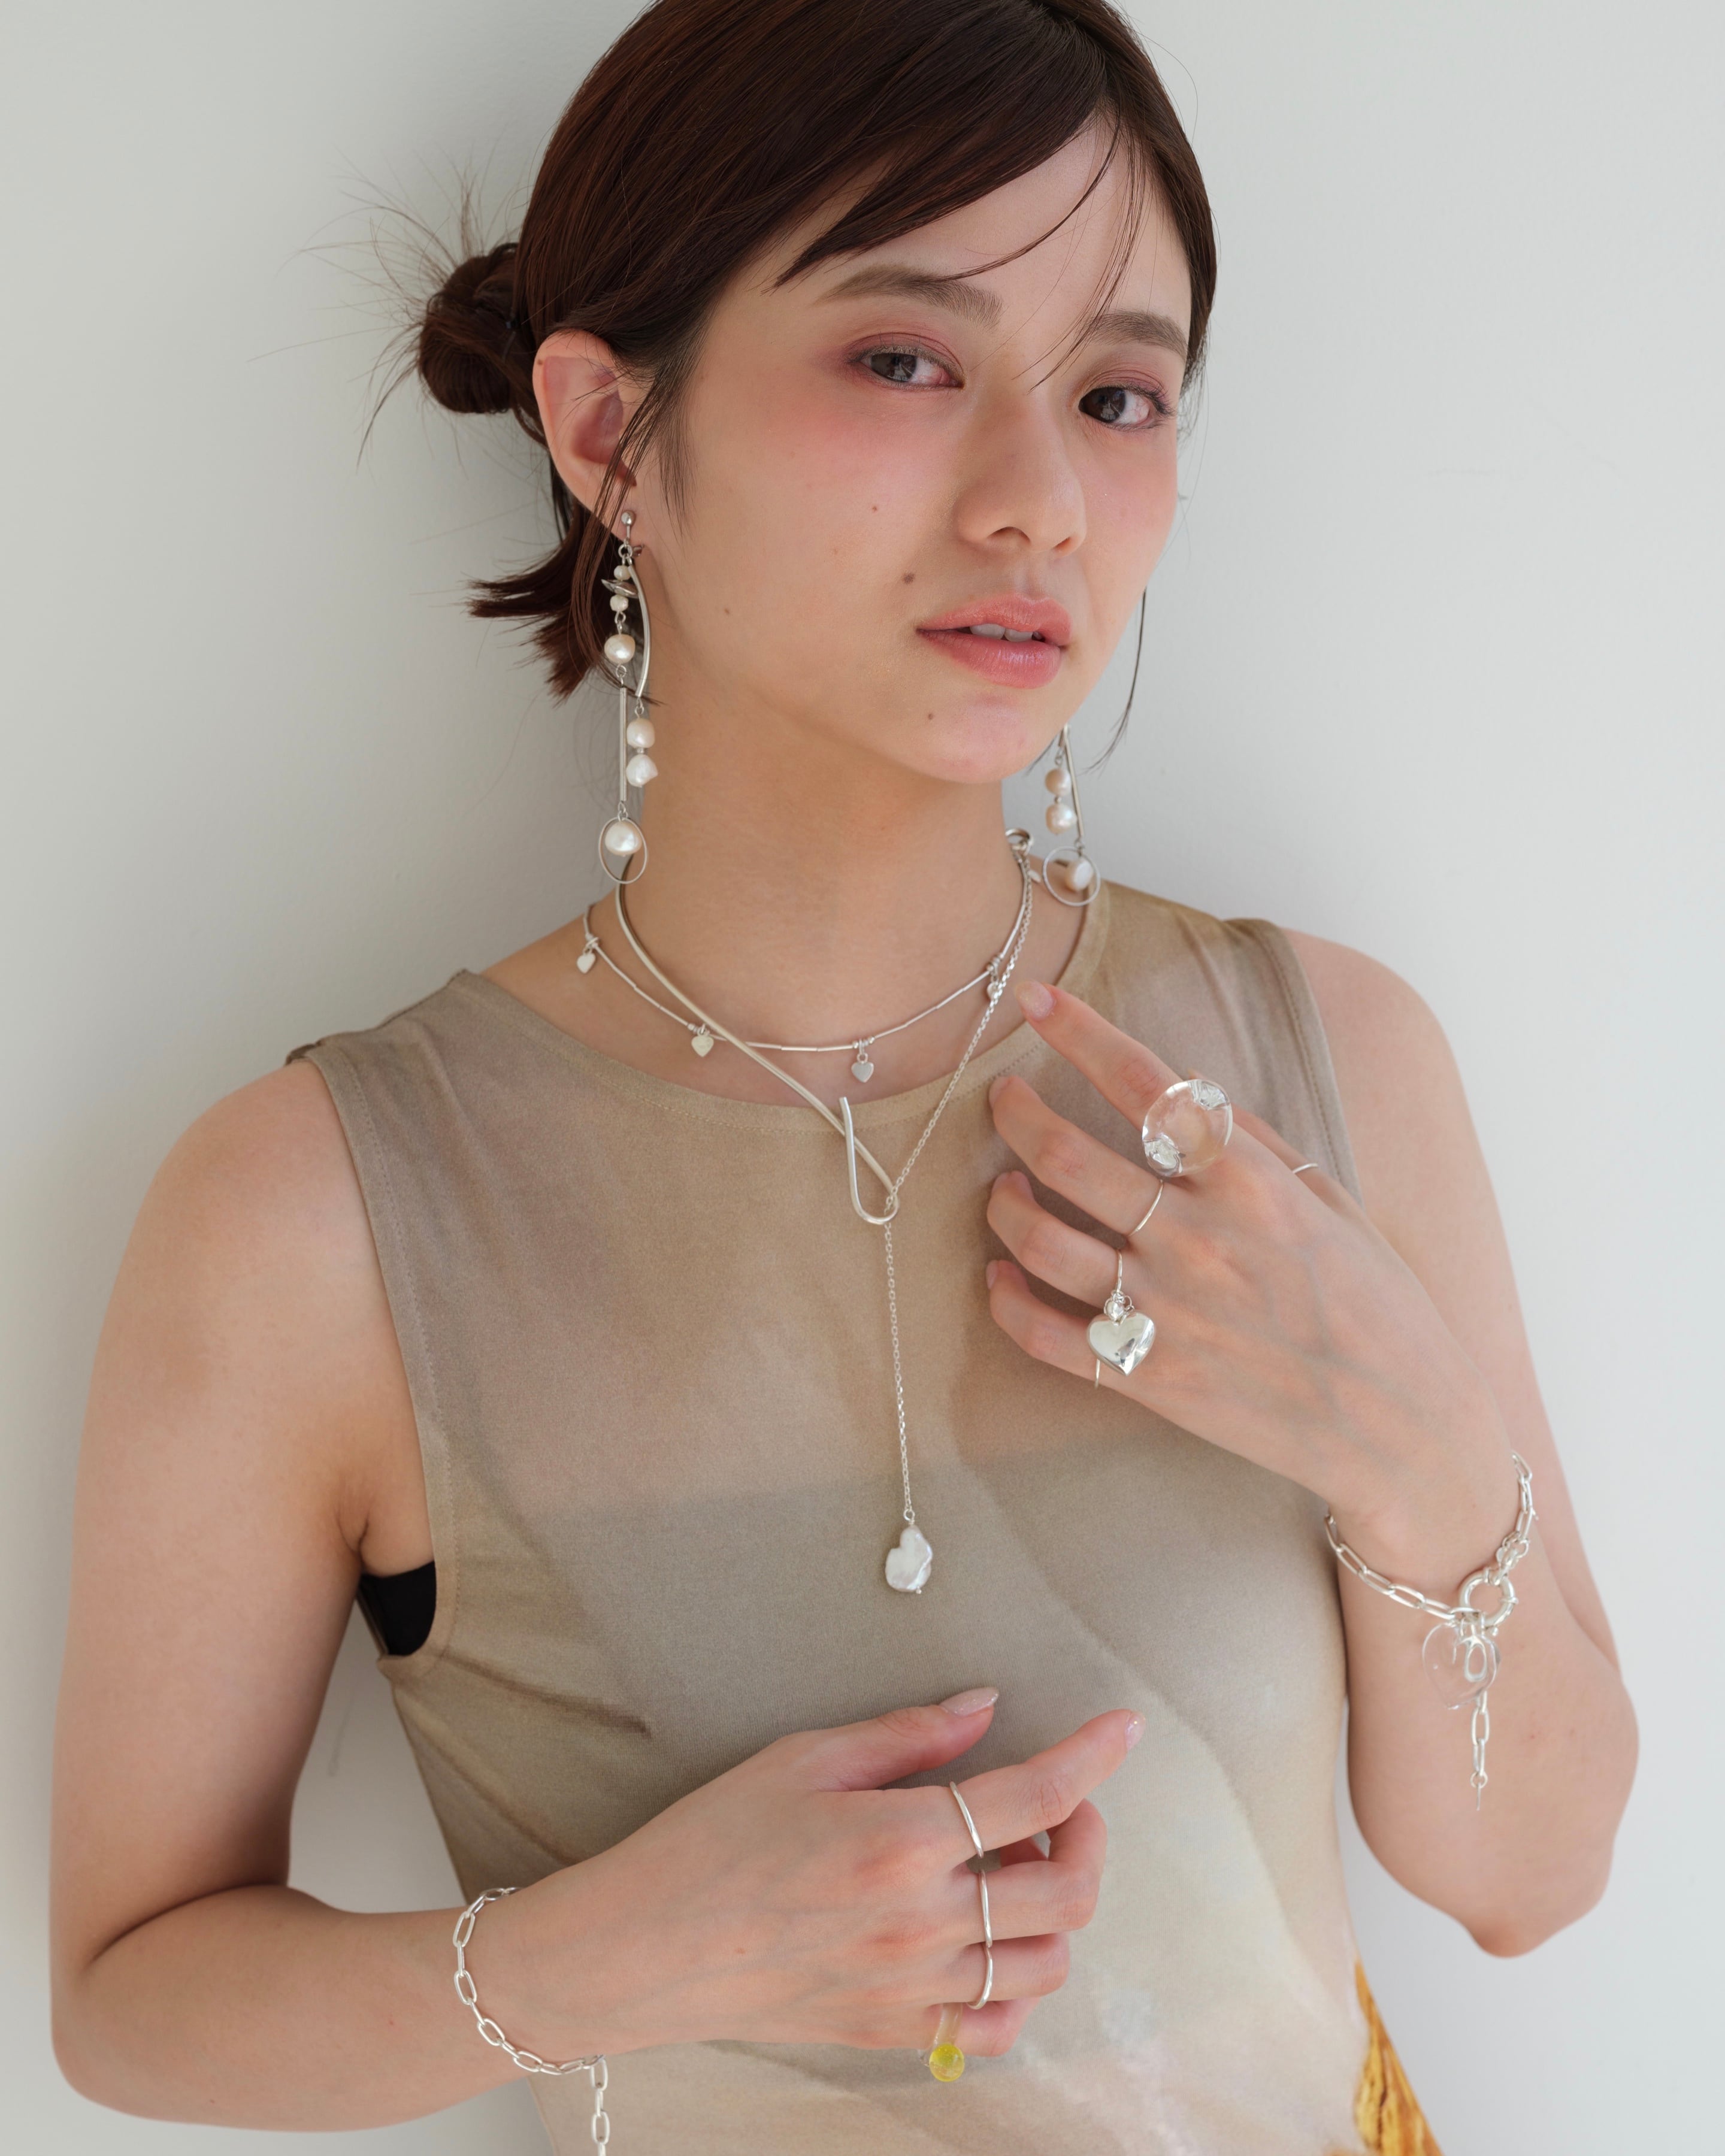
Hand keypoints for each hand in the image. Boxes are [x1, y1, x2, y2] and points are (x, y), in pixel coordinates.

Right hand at [471, 1691, 1141, 2059]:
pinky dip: (1017, 1986)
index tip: (1123, 1729)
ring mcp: (913, 1986)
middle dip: (1087, 1834)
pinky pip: (998, 2026)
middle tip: (1057, 1804)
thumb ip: (908, 1735)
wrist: (645, 1948)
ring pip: (1047, 1962)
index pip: (1034, 1795)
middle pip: (1067, 1888)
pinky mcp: (894, 2029)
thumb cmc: (712, 1840)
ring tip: (1017, 1867)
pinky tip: (989, 1940)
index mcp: (898, 1840)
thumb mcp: (803, 1758)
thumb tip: (985, 1708)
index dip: (1093, 1757)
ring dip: (1057, 1907)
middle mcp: (920, 1921)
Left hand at [983, 977, 1505, 1542]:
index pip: (1148, 1084)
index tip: (1035, 996)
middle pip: (1068, 1156)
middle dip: (1017, 1113)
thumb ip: (1253, 1142)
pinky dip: (1006, 1300)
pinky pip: (1044, 1335)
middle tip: (1002, 1097)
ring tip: (1007, 1186)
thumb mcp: (1331, 1203)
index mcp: (1251, 1185)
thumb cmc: (1378, 1308)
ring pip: (1038, 1241)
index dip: (1081, 1032)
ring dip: (1004, 1203)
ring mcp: (1166, 1313)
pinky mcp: (1148, 1380)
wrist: (1404, 1430)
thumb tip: (1186, 1084)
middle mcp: (1198, 1240)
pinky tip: (1001, 1276)